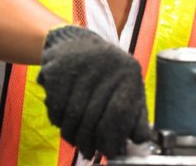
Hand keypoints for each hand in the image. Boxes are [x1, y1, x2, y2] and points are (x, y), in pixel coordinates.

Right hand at [37, 25, 148, 158]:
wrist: (75, 43)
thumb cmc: (107, 73)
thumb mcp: (128, 87)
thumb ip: (136, 114)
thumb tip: (139, 142)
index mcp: (128, 72)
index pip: (120, 113)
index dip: (113, 138)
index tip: (108, 152)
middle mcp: (106, 65)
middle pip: (94, 116)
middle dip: (89, 140)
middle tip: (88, 151)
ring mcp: (80, 65)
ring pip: (72, 114)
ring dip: (71, 133)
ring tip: (74, 140)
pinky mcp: (58, 67)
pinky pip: (56, 105)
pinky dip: (57, 118)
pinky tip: (62, 121)